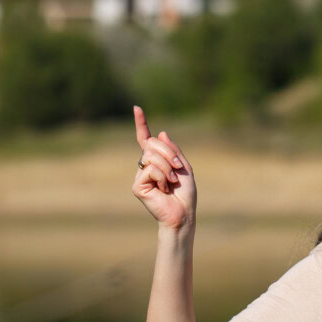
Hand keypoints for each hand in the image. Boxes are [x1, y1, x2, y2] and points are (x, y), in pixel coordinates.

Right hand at [130, 106, 196, 229]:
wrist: (183, 213)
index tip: (137, 108)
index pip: (146, 139)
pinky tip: (164, 189)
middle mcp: (145, 166)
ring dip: (168, 168)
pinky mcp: (137, 185)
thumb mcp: (184, 167)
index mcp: (156, 160)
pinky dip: (162, 177)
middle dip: (169, 154)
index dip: (141, 124)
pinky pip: (150, 169)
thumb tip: (162, 133)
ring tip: (172, 183)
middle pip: (152, 144)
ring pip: (152, 156)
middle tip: (178, 169)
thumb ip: (173, 150)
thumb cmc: (185, 193)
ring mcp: (140, 175)